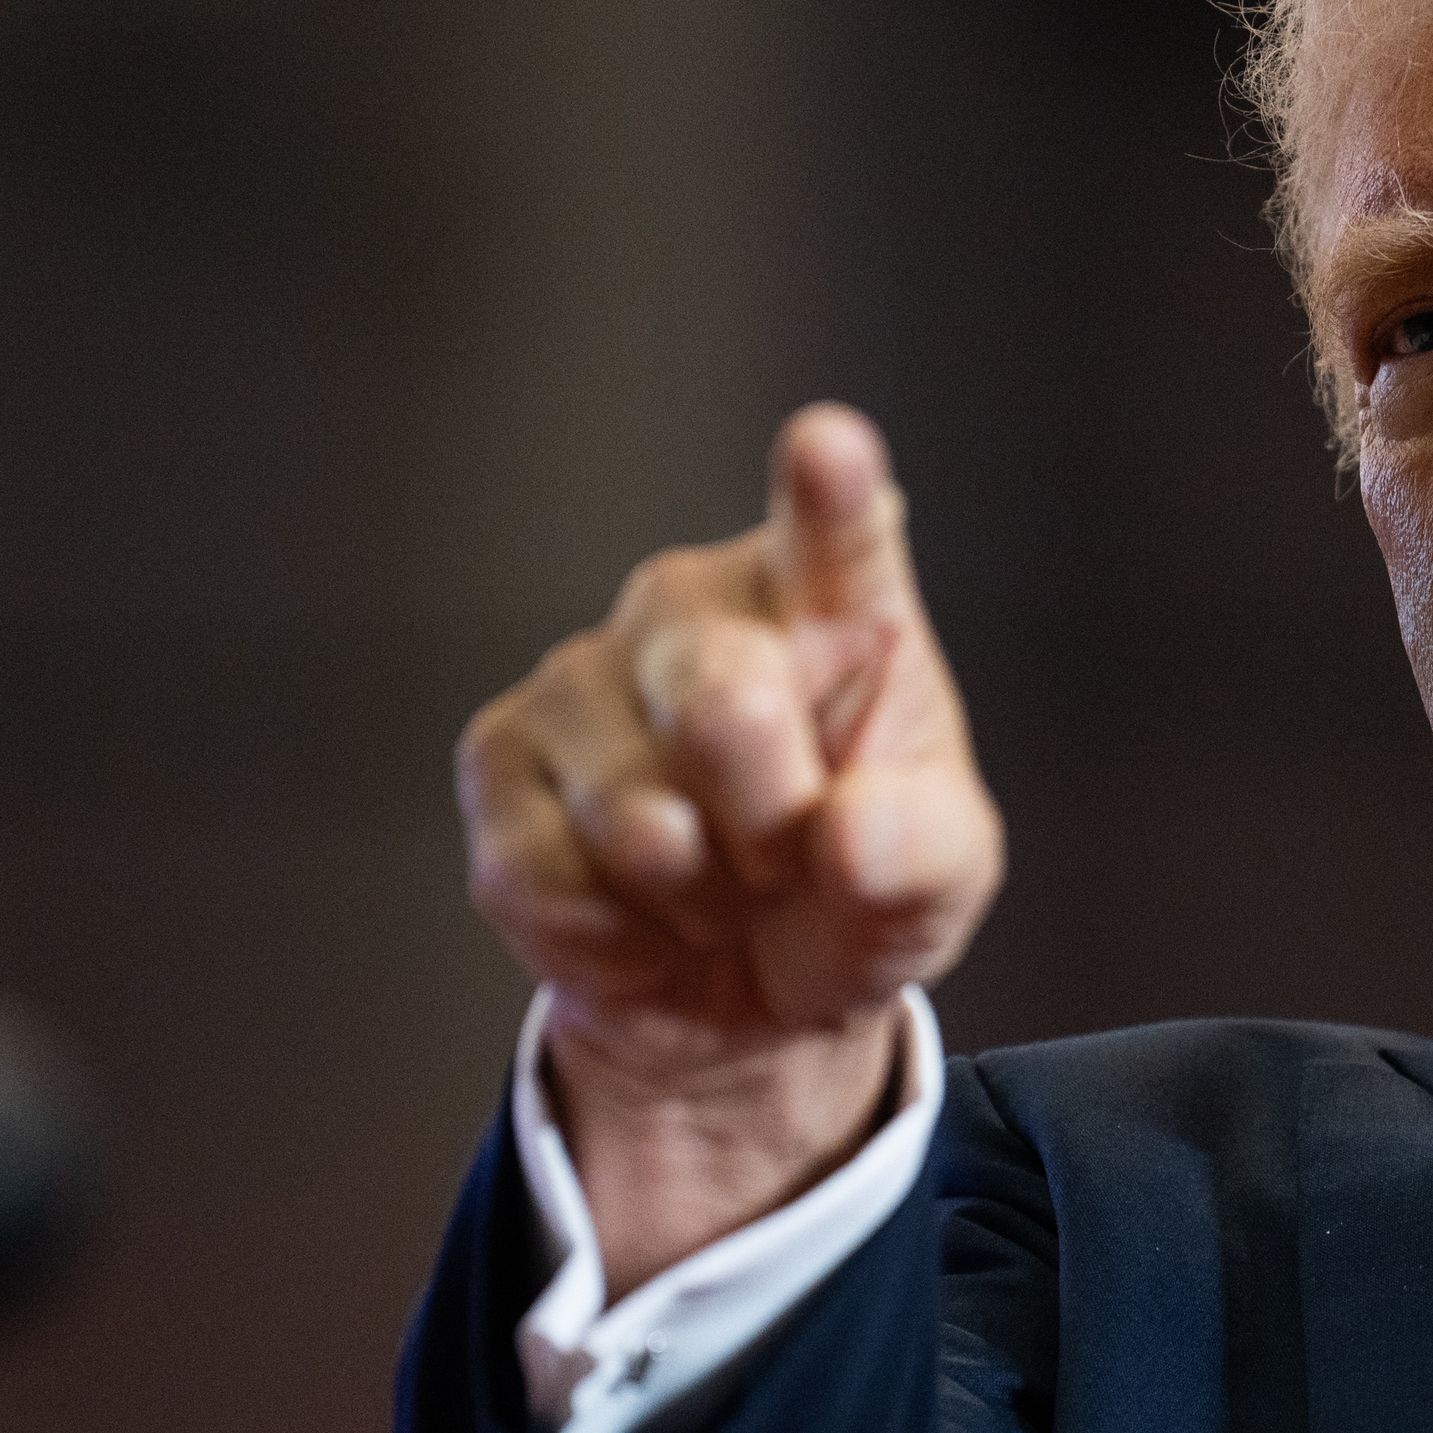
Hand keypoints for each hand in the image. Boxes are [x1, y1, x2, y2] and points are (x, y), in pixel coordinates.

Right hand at [457, 405, 1002, 1285]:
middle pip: (723, 704)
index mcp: (832, 604)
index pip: (833, 540)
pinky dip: (618, 940)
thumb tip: (853, 829)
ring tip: (721, 888)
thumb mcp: (935, 883)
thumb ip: (923, 851)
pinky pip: (551, 880)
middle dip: (772, 827)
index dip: (827, 496)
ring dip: (697, 899)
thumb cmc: (856, 891)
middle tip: (792, 859)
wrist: (750, 989)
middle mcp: (694, 608)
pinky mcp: (496, 757)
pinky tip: (644, 917)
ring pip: (635, 821)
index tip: (828, 443)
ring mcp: (580, 673)